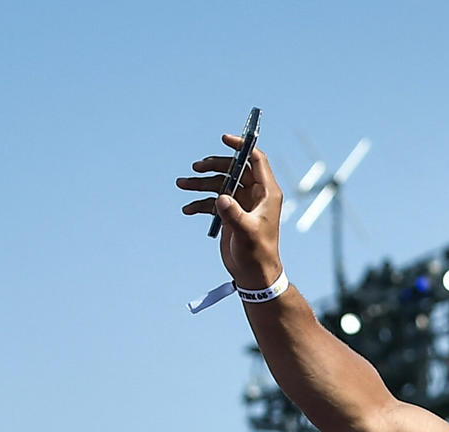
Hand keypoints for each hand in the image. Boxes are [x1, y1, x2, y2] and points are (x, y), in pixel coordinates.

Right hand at [178, 131, 282, 291]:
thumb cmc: (257, 254)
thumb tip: (221, 198)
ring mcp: (241, 203)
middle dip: (213, 166)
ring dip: (200, 183)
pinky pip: (212, 201)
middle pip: (233, 169)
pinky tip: (188, 210)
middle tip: (196, 168)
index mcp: (266, 193)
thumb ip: (233, 214)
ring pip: (219, 184)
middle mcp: (255, 195)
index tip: (224, 139)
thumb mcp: (247, 233)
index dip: (241, 146)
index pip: (256, 159)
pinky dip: (199, 203)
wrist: (253, 275)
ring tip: (182, 185)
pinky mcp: (230, 214)